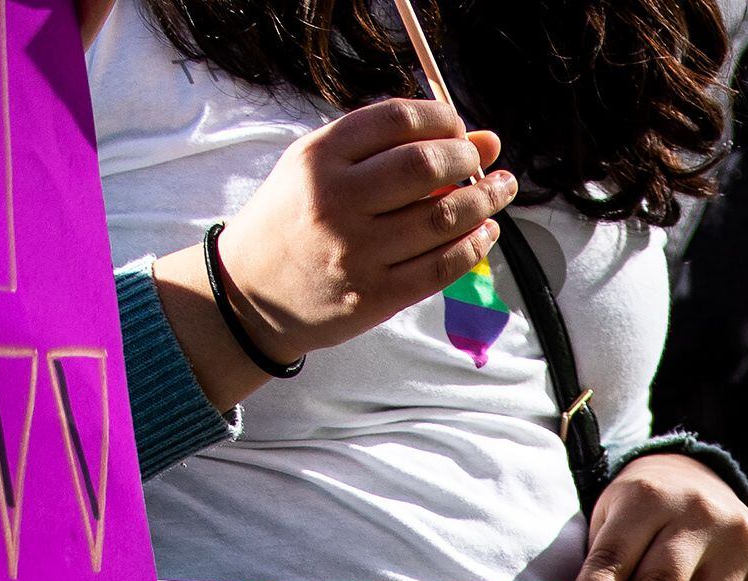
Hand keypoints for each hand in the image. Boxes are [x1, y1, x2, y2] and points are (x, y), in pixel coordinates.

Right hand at [158, 99, 511, 405]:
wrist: (248, 294)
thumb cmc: (294, 219)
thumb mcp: (319, 169)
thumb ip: (390, 147)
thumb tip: (482, 138)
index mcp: (319, 158)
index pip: (396, 120)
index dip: (440, 118)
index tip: (456, 127)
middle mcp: (337, 201)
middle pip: (424, 166)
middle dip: (466, 157)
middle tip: (478, 160)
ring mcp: (357, 251)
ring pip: (441, 219)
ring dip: (484, 201)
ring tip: (499, 191)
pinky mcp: (375, 295)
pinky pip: (441, 267)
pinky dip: (474, 246)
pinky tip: (485, 232)